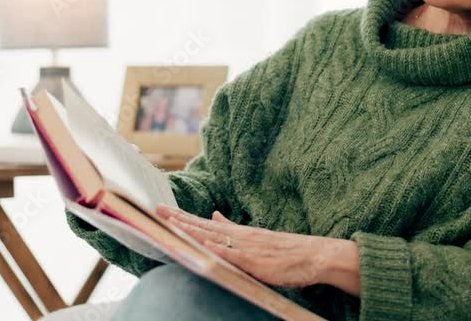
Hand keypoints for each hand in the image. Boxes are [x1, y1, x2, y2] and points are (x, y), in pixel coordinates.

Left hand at [156, 205, 359, 294]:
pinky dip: (220, 250)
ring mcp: (249, 248)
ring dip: (193, 231)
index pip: (204, 223)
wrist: (315, 255)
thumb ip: (233, 227)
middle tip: (156, 210)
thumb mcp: (256, 237)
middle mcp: (241, 237)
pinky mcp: (258, 262)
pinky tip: (206, 246)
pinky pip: (235, 256)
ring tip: (172, 224)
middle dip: (179, 219)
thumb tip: (214, 215)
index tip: (160, 209)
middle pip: (204, 226)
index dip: (182, 216)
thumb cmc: (286, 250)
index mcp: (239, 233)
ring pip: (215, 238)